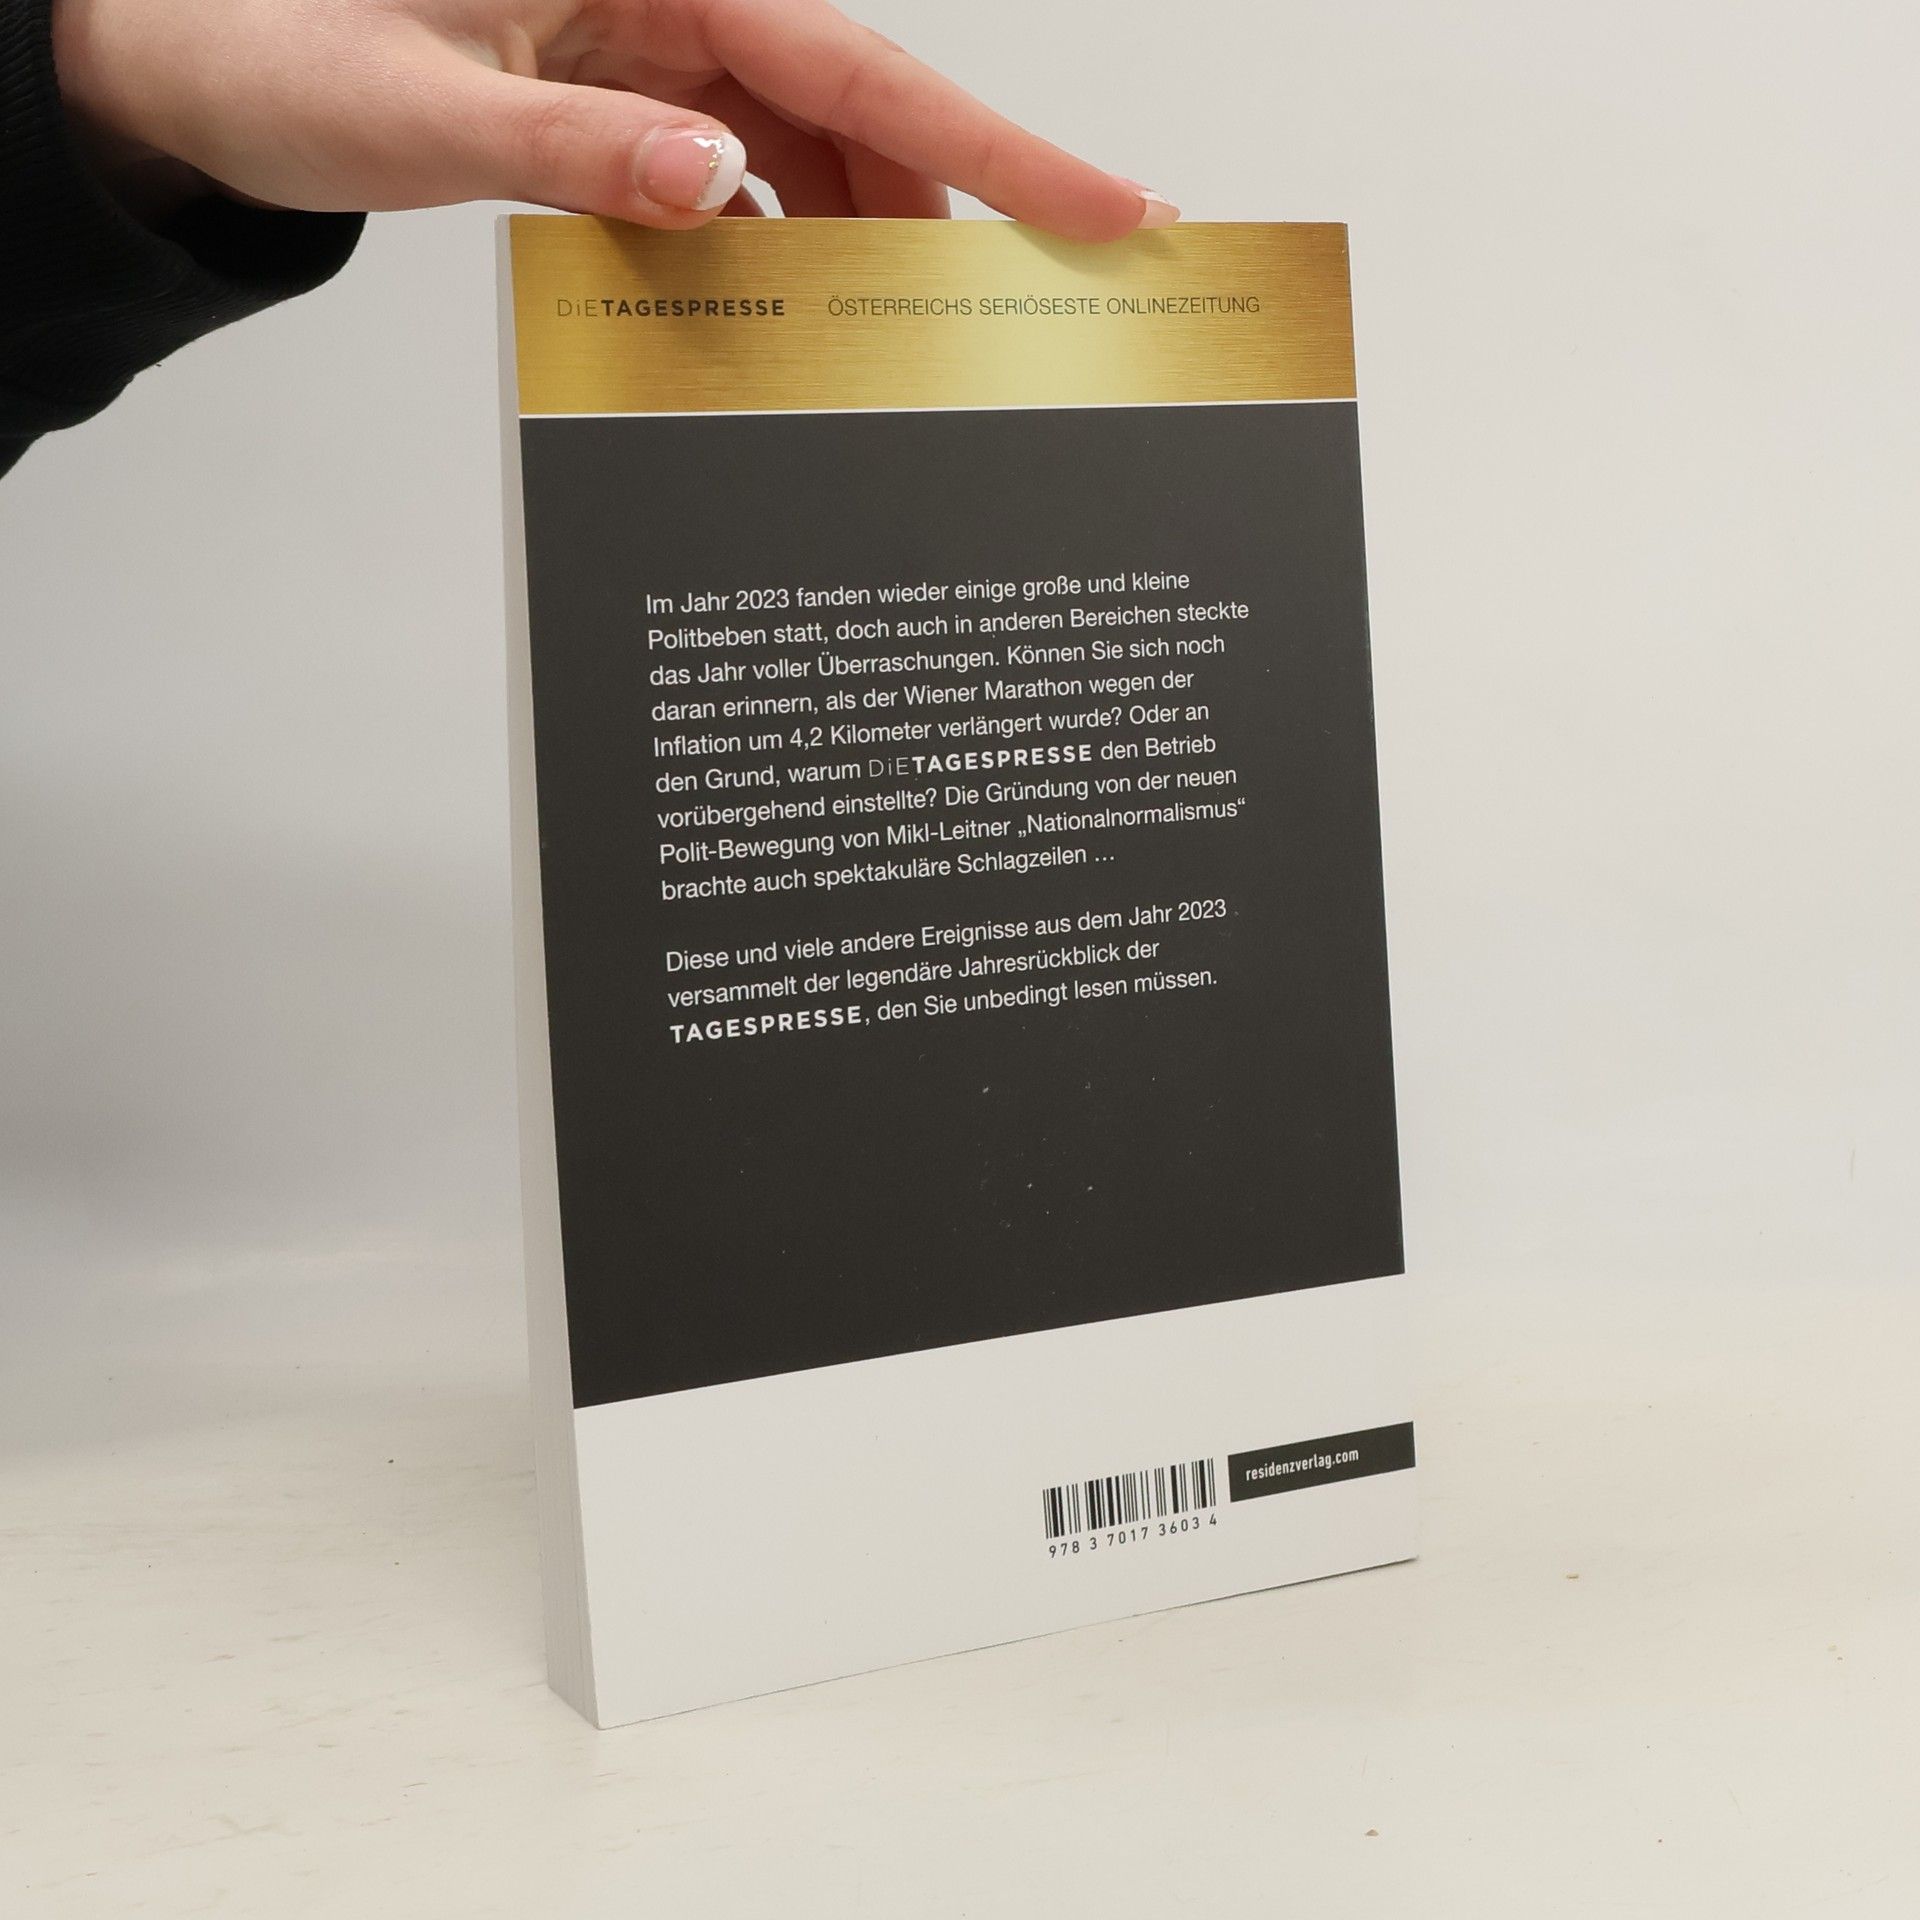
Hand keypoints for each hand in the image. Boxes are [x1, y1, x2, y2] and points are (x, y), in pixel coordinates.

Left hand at [51, 0, 1177, 241]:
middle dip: (939, 219)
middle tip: (1004, 324)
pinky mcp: (629, 97)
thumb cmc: (278, 43)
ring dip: (857, 242)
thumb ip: (574, 147)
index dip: (997, 146)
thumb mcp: (421, 107)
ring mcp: (656, 51)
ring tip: (888, 337)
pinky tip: (779, 302)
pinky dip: (778, 240)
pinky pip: (747, 169)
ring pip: (814, 148)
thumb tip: (720, 185)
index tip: (1107, 204)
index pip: (862, 65)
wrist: (196, 55)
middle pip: (862, 113)